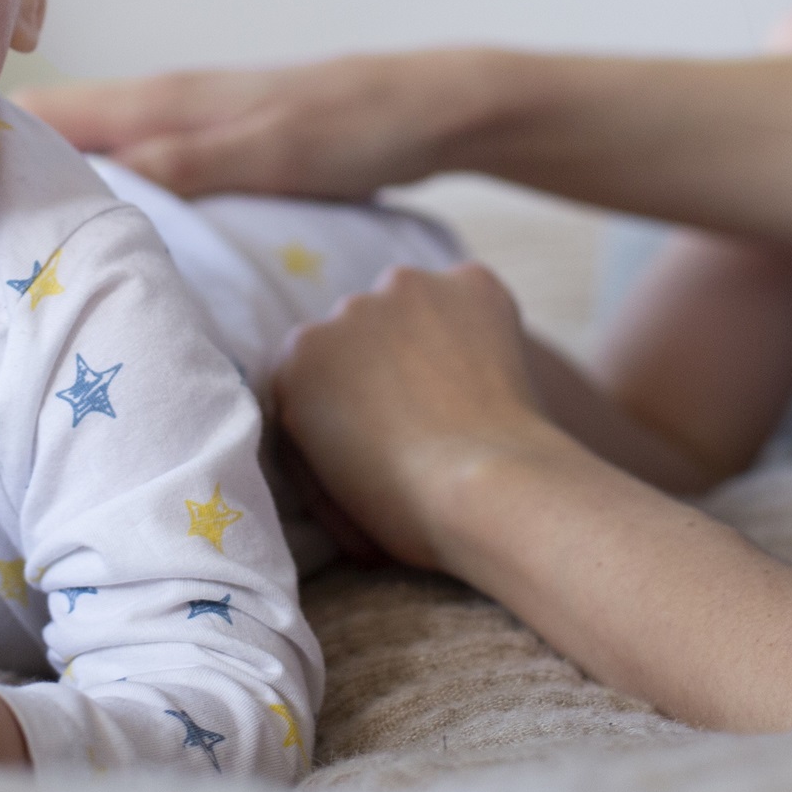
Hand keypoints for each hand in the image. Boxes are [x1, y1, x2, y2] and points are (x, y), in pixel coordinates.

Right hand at [20, 51, 481, 198]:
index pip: (47, 109)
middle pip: (56, 130)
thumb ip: (193, 160)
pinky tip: (91, 228)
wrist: (434, 110)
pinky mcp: (212, 148)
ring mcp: (187, 124)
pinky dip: (98, 187)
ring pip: (92, 148)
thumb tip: (104, 175)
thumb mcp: (275, 151)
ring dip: (45, 178)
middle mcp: (164, 105)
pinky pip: (131, 165)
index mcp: (165, 100)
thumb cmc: (357, 126)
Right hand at [271, 263, 565, 569]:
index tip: (378, 431)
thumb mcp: (325, 480)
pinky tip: (493, 372)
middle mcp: (345, 307)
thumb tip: (340, 423)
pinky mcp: (469, 283)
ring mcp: (409, 287)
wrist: (485, 489)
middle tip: (423, 414)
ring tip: (461, 393)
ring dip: (427, 335)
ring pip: (414, 305)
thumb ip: (317, 432)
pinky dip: (481, 324)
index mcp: (298, 357)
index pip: (318, 369)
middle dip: (386, 363)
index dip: (349, 402)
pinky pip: (471, 297)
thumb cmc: (403, 508)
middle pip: (363, 331)